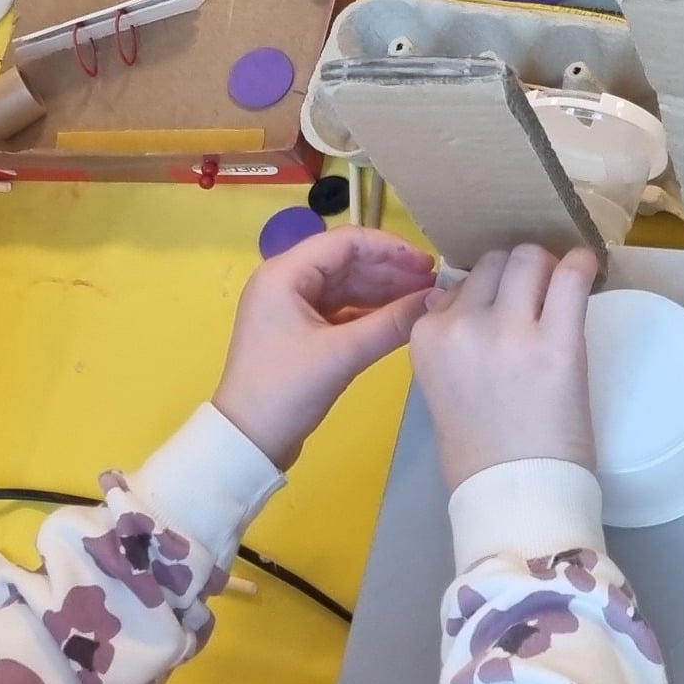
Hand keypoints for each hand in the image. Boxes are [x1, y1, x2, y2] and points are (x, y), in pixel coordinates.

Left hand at [213, 226, 434, 470]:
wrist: (247, 442)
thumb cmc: (286, 389)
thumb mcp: (342, 354)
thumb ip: (392, 323)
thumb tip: (436, 298)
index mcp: (284, 273)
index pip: (345, 241)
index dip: (390, 248)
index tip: (427, 263)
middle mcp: (285, 281)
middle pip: (346, 262)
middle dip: (390, 270)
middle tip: (433, 282)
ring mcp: (291, 306)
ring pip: (346, 286)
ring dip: (383, 291)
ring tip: (424, 298)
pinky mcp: (300, 330)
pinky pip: (340, 309)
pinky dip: (369, 312)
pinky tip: (400, 318)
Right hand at [411, 244, 598, 493]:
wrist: (513, 496)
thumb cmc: (478, 450)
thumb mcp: (439, 385)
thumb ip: (446, 337)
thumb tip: (452, 292)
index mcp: (427, 336)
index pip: (459, 281)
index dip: (487, 287)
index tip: (507, 299)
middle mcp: (462, 325)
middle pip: (494, 260)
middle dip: (517, 268)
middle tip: (538, 290)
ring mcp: (509, 331)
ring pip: (528, 258)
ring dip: (546, 265)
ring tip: (562, 285)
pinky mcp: (557, 343)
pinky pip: (570, 278)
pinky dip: (581, 264)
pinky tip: (588, 266)